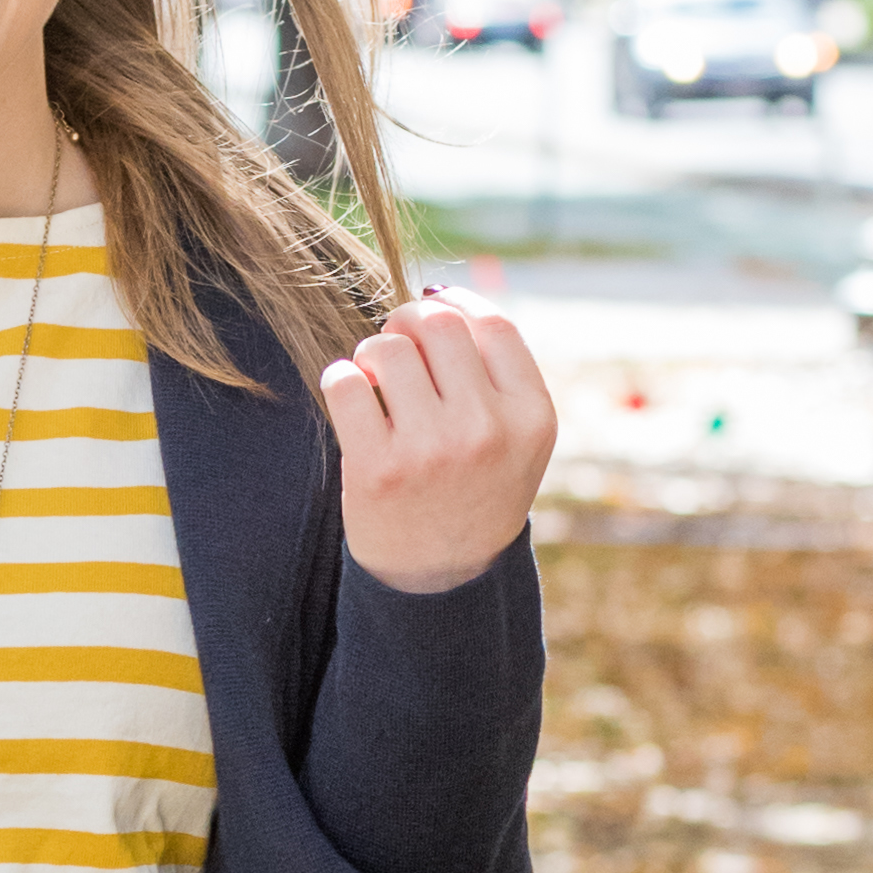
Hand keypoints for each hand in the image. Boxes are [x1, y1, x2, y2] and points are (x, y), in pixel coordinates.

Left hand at [321, 288, 555, 592]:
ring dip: (371, 355)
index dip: (455, 305)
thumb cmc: (474, 491)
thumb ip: (494, 371)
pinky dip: (341, 379)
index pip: (492, 323)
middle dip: (407, 323)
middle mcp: (487, 430)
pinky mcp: (377, 469)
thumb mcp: (515, 437)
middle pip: (437, 324)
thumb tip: (438, 292)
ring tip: (375, 385)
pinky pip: (345, 382)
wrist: (440, 580)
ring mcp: (431, 450)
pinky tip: (352, 401)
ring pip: (387, 348)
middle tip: (395, 348)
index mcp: (532, 417)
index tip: (433, 317)